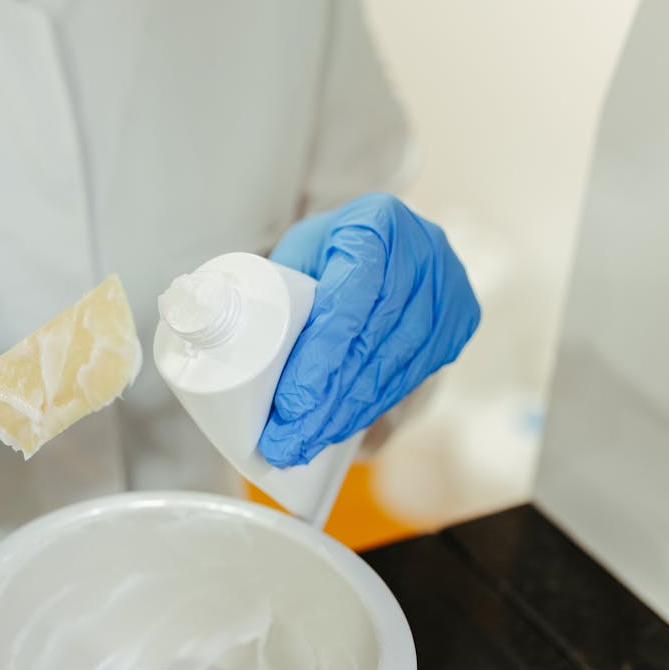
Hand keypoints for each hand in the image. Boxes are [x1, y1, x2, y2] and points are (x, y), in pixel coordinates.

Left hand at [259, 193, 479, 466]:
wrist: (382, 236)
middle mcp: (422, 251)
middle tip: (287, 443)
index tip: (289, 406)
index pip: (348, 302)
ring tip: (304, 445)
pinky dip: (374, 407)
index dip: (319, 360)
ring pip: (396, 368)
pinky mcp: (459, 320)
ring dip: (348, 416)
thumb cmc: (326, 248)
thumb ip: (268, 290)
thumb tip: (209, 334)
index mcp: (375, 223)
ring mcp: (449, 287)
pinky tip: (342, 429)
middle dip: (326, 404)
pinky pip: (415, 376)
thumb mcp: (296, 253)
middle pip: (371, 344)